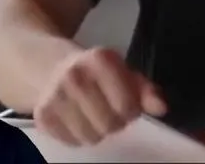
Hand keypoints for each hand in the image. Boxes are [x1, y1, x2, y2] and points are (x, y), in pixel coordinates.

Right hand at [33, 46, 167, 145]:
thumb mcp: (123, 73)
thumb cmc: (96, 73)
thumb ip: (145, 90)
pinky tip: (75, 118)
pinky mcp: (42, 115)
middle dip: (114, 121)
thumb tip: (161, 108)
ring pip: (91, 137)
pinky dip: (77, 136)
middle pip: (109, 125)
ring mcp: (55, 96)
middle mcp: (75, 76)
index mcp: (100, 60)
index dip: (130, 110)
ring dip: (96, 131)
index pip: (127, 106)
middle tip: (107, 109)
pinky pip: (72, 142)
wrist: (51, 68)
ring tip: (91, 114)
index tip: (125, 103)